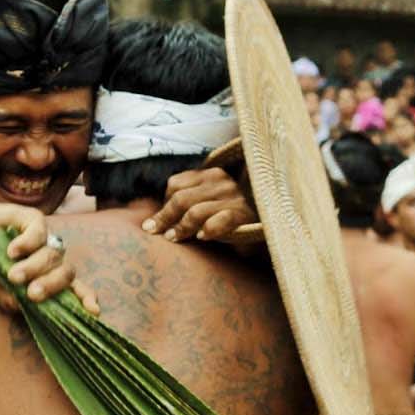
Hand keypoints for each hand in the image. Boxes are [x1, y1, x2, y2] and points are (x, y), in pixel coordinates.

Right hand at [0, 201, 98, 313]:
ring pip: (53, 256)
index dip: (85, 298)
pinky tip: (11, 251)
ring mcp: (44, 239)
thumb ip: (6, 297)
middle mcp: (51, 259)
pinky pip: (39, 234)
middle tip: (32, 294)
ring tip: (13, 275)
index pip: (74, 288)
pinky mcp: (34, 220)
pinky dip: (27, 244)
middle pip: (67, 273)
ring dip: (34, 268)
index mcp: (46, 276)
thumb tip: (23, 306)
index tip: (93, 311)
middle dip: (52, 286)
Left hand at [142, 167, 258, 242]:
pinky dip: (209, 229)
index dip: (164, 204)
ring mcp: (235, 198)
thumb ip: (184, 205)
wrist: (265, 229)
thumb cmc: (227, 219)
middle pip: (181, 198)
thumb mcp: (204, 205)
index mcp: (210, 175)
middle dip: (166, 218)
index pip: (175, 184)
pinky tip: (202, 237)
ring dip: (182, 227)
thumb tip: (149, 224)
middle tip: (158, 233)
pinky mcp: (245, 216)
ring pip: (196, 211)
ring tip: (174, 239)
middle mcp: (222, 182)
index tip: (159, 222)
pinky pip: (222, 220)